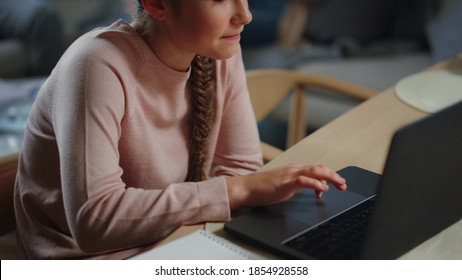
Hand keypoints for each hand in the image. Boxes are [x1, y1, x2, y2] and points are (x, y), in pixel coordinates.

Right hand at [226, 164, 346, 209]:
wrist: (245, 188)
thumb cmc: (261, 189)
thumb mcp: (284, 186)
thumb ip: (299, 186)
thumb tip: (315, 189)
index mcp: (294, 170)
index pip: (316, 169)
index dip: (330, 175)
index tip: (338, 184)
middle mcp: (294, 169)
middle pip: (319, 168)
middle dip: (334, 175)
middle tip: (344, 184)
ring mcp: (290, 174)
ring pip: (315, 171)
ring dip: (330, 177)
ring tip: (340, 185)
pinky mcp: (286, 182)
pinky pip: (304, 181)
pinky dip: (316, 184)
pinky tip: (322, 189)